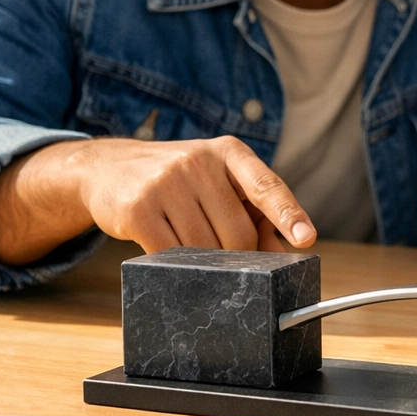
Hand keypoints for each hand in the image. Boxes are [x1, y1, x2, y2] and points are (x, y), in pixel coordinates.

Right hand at [73, 136, 315, 253]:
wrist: (110, 168)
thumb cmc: (180, 180)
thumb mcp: (218, 181)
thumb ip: (253, 210)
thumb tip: (283, 250)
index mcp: (229, 152)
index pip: (266, 185)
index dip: (288, 214)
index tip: (306, 238)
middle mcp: (199, 162)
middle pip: (238, 233)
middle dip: (238, 254)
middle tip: (223, 253)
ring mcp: (166, 183)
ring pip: (206, 249)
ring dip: (204, 261)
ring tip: (189, 244)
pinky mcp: (138, 209)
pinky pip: (171, 256)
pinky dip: (175, 264)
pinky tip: (166, 248)